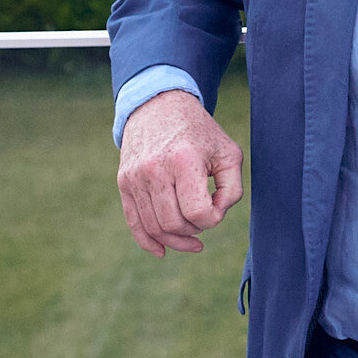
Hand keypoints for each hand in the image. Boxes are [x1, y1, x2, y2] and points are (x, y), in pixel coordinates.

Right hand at [117, 90, 244, 256]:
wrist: (158, 105)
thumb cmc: (199, 133)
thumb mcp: (228, 153)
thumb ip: (232, 189)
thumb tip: (215, 216)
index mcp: (183, 161)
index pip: (198, 213)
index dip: (213, 219)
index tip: (217, 206)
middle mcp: (154, 169)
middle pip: (174, 224)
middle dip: (194, 230)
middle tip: (204, 218)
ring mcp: (134, 177)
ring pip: (154, 228)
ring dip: (176, 239)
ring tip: (192, 237)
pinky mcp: (124, 183)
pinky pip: (133, 222)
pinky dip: (148, 242)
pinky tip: (162, 251)